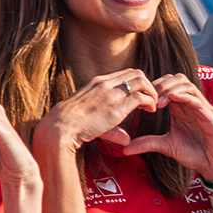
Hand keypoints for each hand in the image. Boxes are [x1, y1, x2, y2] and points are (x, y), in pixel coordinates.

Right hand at [38, 65, 160, 151]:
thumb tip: (127, 140)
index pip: (125, 73)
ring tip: (152, 106)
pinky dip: (150, 101)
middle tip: (151, 100)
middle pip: (136, 73)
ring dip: (152, 92)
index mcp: (98, 82)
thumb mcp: (90, 115)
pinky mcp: (116, 108)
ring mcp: (111, 94)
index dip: (138, 83)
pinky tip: (150, 110)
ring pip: (142, 82)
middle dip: (148, 85)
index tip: (141, 96)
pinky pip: (141, 97)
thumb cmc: (72, 125)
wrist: (60, 128)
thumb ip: (111, 125)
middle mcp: (105, 84)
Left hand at [125, 73, 212, 178]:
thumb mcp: (167, 146)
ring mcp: (203, 109)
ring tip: (158, 101)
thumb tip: (125, 148)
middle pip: (177, 79)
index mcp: (182, 107)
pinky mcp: (211, 118)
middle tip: (149, 98)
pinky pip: (198, 100)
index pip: (168, 84)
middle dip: (161, 84)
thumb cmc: (196, 154)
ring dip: (170, 89)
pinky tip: (172, 98)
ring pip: (187, 85)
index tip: (141, 99)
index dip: (154, 87)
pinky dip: (184, 96)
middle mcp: (192, 104)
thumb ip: (147, 143)